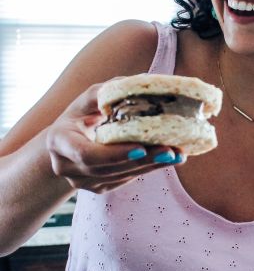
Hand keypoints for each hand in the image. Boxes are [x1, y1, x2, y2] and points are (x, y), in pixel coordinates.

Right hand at [46, 82, 185, 193]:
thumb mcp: (86, 101)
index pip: (86, 154)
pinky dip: (147, 169)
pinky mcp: (98, 188)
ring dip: (150, 166)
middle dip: (142, 160)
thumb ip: (105, 93)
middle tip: (170, 150)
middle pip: (108, 168)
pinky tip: (167, 159)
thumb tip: (138, 82)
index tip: (140, 147)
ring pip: (120, 176)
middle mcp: (66, 166)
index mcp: (59, 141)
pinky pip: (125, 180)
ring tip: (176, 154)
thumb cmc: (80, 116)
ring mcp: (81, 181)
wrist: (67, 144)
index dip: (114, 154)